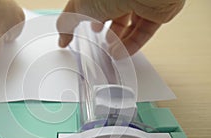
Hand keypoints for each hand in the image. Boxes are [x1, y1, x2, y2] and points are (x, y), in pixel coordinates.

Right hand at [57, 0, 184, 55]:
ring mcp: (139, 2)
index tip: (86, 32)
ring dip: (119, 41)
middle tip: (102, 42)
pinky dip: (133, 44)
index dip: (89, 18)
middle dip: (107, 31)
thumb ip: (67, 25)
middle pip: (114, 14)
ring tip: (111, 52)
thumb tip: (62, 40)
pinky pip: (143, 31)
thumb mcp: (78, 8)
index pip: (94, 5)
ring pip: (130, 24)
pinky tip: (122, 53)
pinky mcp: (156, 13)